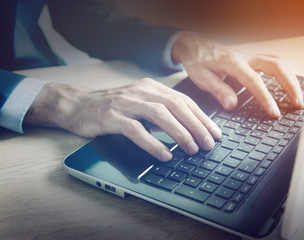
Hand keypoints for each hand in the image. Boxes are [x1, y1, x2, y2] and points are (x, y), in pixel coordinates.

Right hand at [24, 78, 220, 160]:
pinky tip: (164, 154)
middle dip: (196, 126)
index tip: (215, 133)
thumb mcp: (139, 104)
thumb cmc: (112, 108)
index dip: (202, 117)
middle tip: (208, 144)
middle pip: (176, 106)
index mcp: (151, 87)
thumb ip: (160, 111)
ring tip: (192, 149)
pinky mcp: (110, 116)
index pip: (183, 101)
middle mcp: (141, 91)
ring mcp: (125, 102)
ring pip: (159, 114)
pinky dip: (152, 143)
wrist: (76, 105)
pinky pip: (136, 129)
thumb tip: (187, 129)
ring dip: (179, 132)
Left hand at [172, 32, 303, 117]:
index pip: (255, 82)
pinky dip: (284, 74)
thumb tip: (232, 105)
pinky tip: (287, 85)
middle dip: (290, 85)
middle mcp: (246, 57)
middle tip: (297, 104)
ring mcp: (251, 56)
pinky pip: (274, 62)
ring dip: (291, 79)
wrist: (195, 46)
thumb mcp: (202, 78)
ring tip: (297, 97)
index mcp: (233, 63)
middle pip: (277, 66)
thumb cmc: (197, 62)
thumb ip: (218, 91)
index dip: (266, 98)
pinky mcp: (252, 58)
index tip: (275, 113)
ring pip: (279, 62)